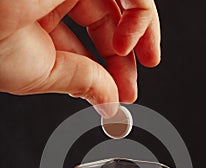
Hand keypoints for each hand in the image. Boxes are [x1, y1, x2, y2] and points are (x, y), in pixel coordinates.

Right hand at [0, 0, 159, 110]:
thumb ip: (83, 83)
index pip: (89, 41)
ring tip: (146, 62)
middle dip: (128, 57)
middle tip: (132, 87)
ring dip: (141, 34)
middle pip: (111, 20)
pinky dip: (138, 14)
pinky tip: (128, 44)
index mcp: (43, 17)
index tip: (122, 93)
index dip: (109, 69)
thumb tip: (110, 102)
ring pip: (123, 0)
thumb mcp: (44, 74)